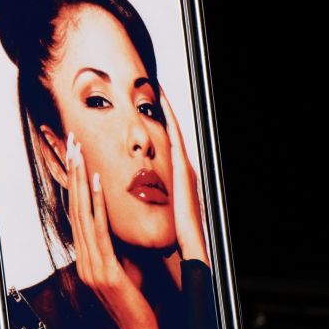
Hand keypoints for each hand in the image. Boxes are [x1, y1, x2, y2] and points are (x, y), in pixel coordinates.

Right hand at [67, 134, 159, 328]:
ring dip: (81, 182)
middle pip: (75, 209)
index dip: (75, 186)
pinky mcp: (105, 271)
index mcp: (87, 261)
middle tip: (72, 145)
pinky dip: (97, 205)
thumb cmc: (137, 305)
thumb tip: (121, 227)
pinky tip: (97, 185)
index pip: (78, 216)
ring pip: (82, 215)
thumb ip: (118, 250)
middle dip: (73, 175)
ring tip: (81, 156)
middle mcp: (84, 261)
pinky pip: (99, 232)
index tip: (77, 160)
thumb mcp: (125, 271)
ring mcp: (92, 266)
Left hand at [160, 87, 208, 264]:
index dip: (160, 123)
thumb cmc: (174, 233)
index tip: (149, 104)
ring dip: (167, 109)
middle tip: (155, 85)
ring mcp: (185, 167)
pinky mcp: (184, 169)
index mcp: (177, 176)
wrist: (188, 243)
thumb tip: (140, 197)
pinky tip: (161, 103)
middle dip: (164, 109)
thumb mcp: (161, 211)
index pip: (166, 143)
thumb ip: (154, 200)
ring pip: (174, 130)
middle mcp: (182, 168)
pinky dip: (169, 118)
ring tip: (157, 86)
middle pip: (171, 131)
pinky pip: (174, 137)